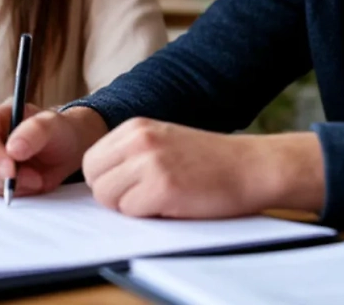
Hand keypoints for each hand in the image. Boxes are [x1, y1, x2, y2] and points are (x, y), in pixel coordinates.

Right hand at [0, 104, 107, 196]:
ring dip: (12, 185)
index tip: (11, 171)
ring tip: (35, 176)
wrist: (60, 150)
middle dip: (5, 176)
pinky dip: (12, 192)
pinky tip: (27, 181)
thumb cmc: (54, 131)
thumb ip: (34, 132)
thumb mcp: (52, 124)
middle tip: (35, 177)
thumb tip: (13, 149)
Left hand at [83, 118, 325, 218]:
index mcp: (136, 127)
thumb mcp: (163, 141)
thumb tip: (96, 180)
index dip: (107, 181)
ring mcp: (150, 162)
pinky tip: (173, 205)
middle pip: (93, 179)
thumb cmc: (210, 161)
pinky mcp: (163, 187)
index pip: (91, 161)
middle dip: (112, 196)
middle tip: (144, 199)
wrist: (252, 167)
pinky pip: (130, 212)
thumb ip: (130, 153)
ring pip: (107, 197)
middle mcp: (139, 139)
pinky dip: (148, 216)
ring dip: (129, 208)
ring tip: (160, 200)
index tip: (130, 188)